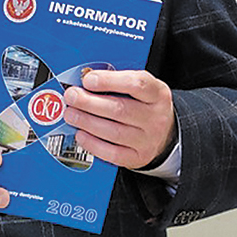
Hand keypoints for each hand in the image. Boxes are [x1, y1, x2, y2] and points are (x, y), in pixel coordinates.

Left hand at [62, 69, 177, 169]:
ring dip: (87, 122)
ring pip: (114, 132)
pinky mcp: (138, 157)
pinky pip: (113, 154)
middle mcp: (155, 117)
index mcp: (157, 94)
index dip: (109, 81)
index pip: (136, 84)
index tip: (88, 79)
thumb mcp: (141, 88)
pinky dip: (93, 144)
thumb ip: (118, 82)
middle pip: (120, 109)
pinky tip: (81, 134)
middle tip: (72, 96)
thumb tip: (86, 80)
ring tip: (71, 114)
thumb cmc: (145, 106)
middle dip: (90, 102)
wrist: (165, 134)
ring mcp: (148, 140)